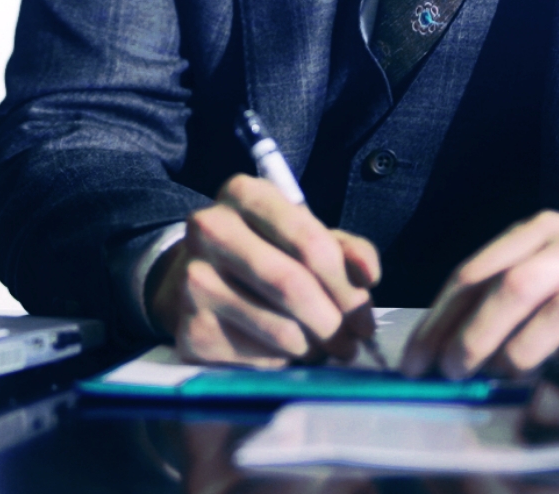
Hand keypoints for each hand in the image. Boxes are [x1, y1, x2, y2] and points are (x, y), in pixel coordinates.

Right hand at [150, 174, 379, 367]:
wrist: (198, 278)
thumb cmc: (266, 252)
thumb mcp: (305, 236)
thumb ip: (347, 250)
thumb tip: (368, 275)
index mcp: (243, 194)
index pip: (309, 242)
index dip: (346, 285)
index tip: (364, 313)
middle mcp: (209, 229)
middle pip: (291, 286)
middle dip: (334, 322)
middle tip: (351, 343)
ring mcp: (193, 280)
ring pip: (279, 330)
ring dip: (315, 348)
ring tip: (324, 348)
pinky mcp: (190, 330)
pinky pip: (258, 358)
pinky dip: (285, 364)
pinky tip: (286, 353)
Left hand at [400, 211, 558, 379]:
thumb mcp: (548, 267)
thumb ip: (504, 293)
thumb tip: (446, 345)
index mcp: (538, 231)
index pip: (475, 272)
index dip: (441, 318)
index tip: (417, 358)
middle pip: (512, 286)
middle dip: (474, 333)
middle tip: (453, 370)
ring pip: (556, 309)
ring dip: (521, 348)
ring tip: (504, 373)